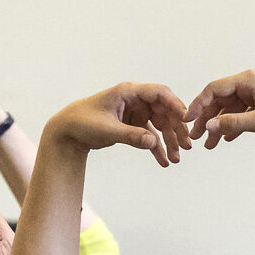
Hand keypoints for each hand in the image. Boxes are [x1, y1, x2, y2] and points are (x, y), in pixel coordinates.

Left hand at [49, 83, 190, 165]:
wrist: (68, 132)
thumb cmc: (83, 123)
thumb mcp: (107, 130)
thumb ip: (131, 136)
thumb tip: (153, 143)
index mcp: (128, 92)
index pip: (158, 93)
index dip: (175, 104)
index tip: (186, 119)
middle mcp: (135, 100)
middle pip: (164, 111)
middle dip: (176, 129)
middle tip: (186, 146)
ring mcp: (135, 113)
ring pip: (160, 125)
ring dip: (170, 141)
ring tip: (177, 159)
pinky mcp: (132, 125)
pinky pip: (150, 136)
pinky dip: (157, 148)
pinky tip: (164, 162)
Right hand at [186, 69, 254, 145]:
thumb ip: (232, 123)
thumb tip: (208, 126)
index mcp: (248, 80)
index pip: (214, 89)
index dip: (198, 105)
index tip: (188, 121)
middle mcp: (251, 82)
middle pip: (220, 99)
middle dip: (207, 118)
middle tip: (195, 137)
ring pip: (231, 108)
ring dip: (219, 125)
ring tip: (209, 145)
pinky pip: (243, 112)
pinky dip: (233, 125)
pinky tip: (225, 139)